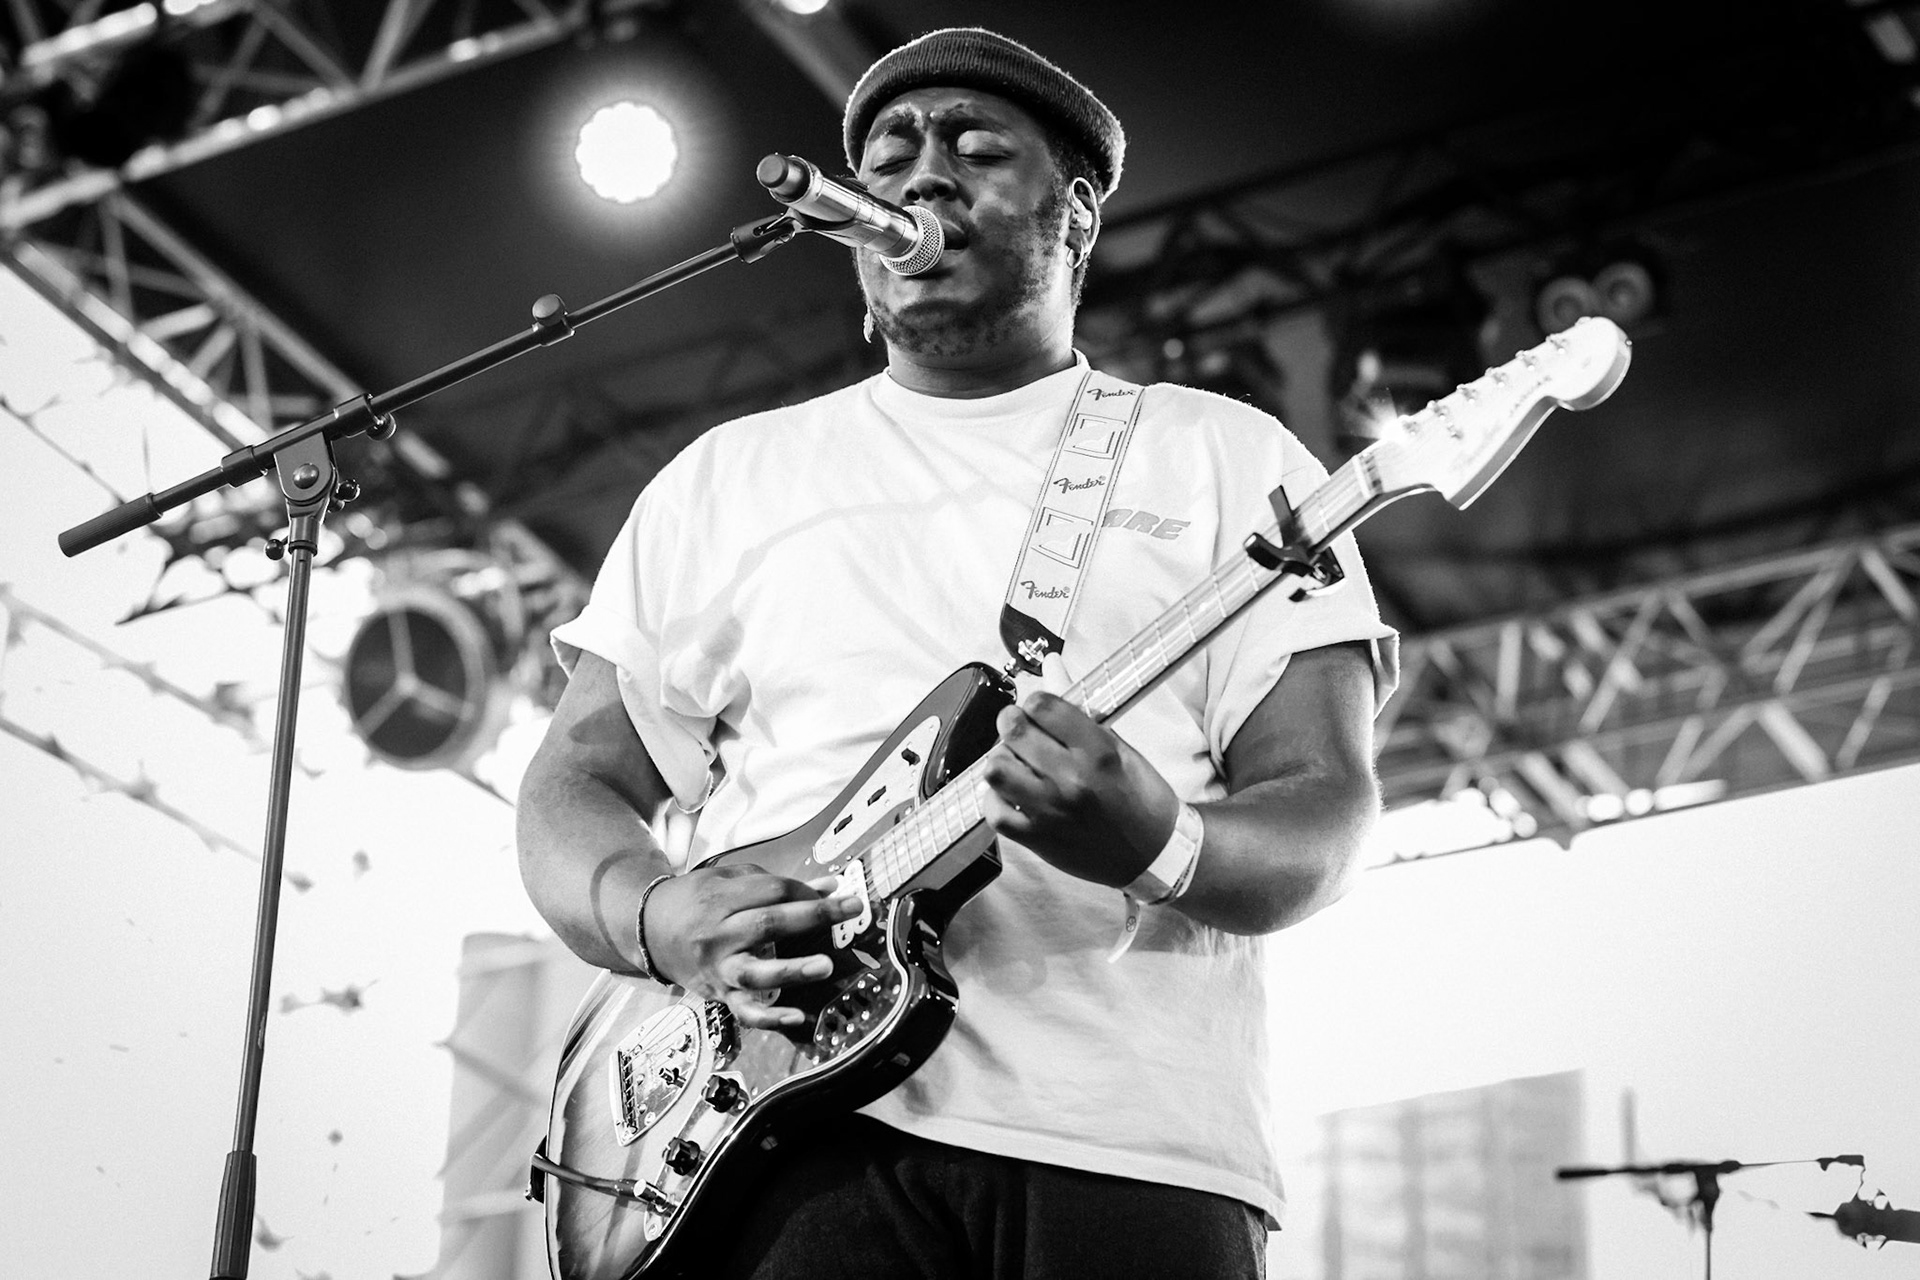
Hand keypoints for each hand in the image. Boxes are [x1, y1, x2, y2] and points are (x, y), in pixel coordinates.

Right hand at [642, 864, 861, 1030]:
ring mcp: (718, 968)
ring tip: (825, 966)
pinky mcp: (719, 994)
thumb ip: (774, 882)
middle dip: (813, 916)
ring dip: (792, 970)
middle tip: (851, 910)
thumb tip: (828, 886)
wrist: (647, 930)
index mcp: (720, 899)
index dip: (806, 891)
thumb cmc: (694, 900)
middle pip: (767, 924)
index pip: (772, 892)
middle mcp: (718, 934)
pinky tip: (796, 1017)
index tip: (836, 893)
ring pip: (755, 972)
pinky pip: (744, 1011)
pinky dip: (770, 1018)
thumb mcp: (726, 879)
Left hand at [977, 654, 1180, 886]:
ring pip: (996, 769)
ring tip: (1015, 763)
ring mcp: (1052, 811)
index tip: (1036, 710)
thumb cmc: (1142, 799)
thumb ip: (1079, 711)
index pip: (1042, 705)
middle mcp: (1073, 780)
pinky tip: (1011, 794)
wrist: (1155, 854)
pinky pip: (994, 811)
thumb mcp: (1120, 748)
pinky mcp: (1038, 839)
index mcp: (1098, 751)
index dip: (1034, 702)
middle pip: (1013, 731)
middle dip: (1011, 723)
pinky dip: (995, 798)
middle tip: (1019, 730)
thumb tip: (1052, 666)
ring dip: (1001, 760)